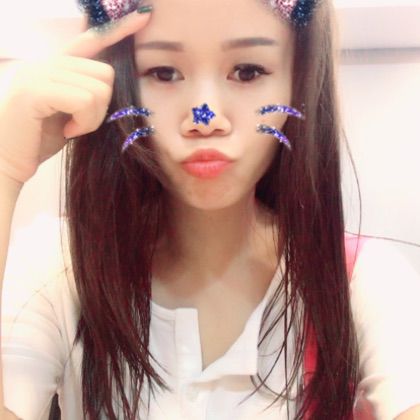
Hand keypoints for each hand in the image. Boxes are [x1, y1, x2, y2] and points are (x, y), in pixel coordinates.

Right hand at [0, 9, 151, 184]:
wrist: (8, 162)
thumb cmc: (40, 139)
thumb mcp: (70, 111)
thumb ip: (86, 91)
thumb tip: (111, 84)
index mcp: (55, 64)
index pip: (90, 39)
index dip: (117, 30)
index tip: (143, 17)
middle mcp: (46, 62)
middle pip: (105, 73)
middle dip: (101, 106)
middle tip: (79, 123)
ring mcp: (38, 73)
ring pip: (99, 89)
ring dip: (93, 118)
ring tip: (71, 128)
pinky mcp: (34, 90)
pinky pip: (85, 100)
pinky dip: (85, 121)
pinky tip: (68, 132)